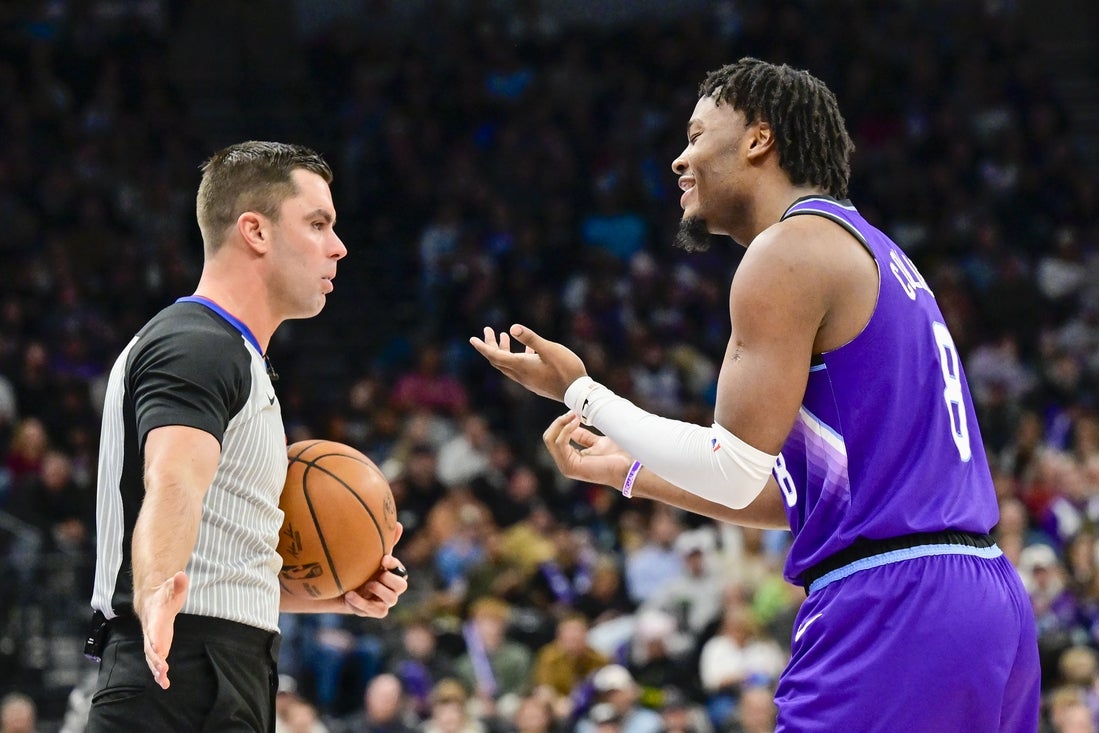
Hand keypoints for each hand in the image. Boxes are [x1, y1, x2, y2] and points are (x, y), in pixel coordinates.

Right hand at [139, 570, 188, 688]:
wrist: (151, 601)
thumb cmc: (164, 595)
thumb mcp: (173, 587)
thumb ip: (178, 583)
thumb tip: (181, 575)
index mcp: (155, 617)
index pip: (153, 628)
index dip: (154, 637)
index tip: (156, 647)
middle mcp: (150, 632)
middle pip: (150, 647)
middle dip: (155, 659)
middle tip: (163, 670)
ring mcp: (152, 641)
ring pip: (152, 657)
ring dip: (157, 669)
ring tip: (163, 681)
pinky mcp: (157, 647)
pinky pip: (156, 661)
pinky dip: (159, 672)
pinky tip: (165, 683)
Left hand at [344, 523, 407, 617]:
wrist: (342, 587)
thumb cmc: (360, 568)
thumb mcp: (370, 555)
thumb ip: (385, 542)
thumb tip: (397, 524)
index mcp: (393, 573)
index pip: (400, 570)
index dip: (393, 565)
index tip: (382, 559)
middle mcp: (393, 588)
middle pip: (402, 586)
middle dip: (389, 580)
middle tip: (377, 575)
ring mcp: (386, 601)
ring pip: (391, 599)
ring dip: (378, 591)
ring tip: (366, 585)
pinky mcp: (377, 612)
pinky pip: (375, 611)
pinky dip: (362, 604)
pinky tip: (350, 596)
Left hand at [469, 324, 586, 402]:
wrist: (579, 393)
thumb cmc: (566, 369)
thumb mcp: (550, 350)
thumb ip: (531, 339)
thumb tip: (513, 328)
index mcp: (521, 366)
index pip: (495, 356)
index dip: (483, 347)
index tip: (472, 339)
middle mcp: (521, 375)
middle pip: (498, 360)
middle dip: (490, 345)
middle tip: (488, 330)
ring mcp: (528, 380)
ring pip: (508, 364)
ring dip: (503, 350)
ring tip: (502, 335)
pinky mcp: (536, 381)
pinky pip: (520, 367)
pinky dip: (517, 355)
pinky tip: (528, 348)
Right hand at [543, 412, 633, 488]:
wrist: (628, 466)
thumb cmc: (617, 456)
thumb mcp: (597, 443)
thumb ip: (583, 437)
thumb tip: (572, 422)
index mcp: (570, 459)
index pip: (554, 438)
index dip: (562, 422)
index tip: (574, 412)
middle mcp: (565, 464)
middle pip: (549, 437)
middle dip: (559, 422)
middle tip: (572, 412)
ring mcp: (566, 466)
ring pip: (550, 439)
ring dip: (561, 423)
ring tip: (574, 415)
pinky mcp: (570, 466)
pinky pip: (559, 443)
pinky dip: (566, 430)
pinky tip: (576, 422)